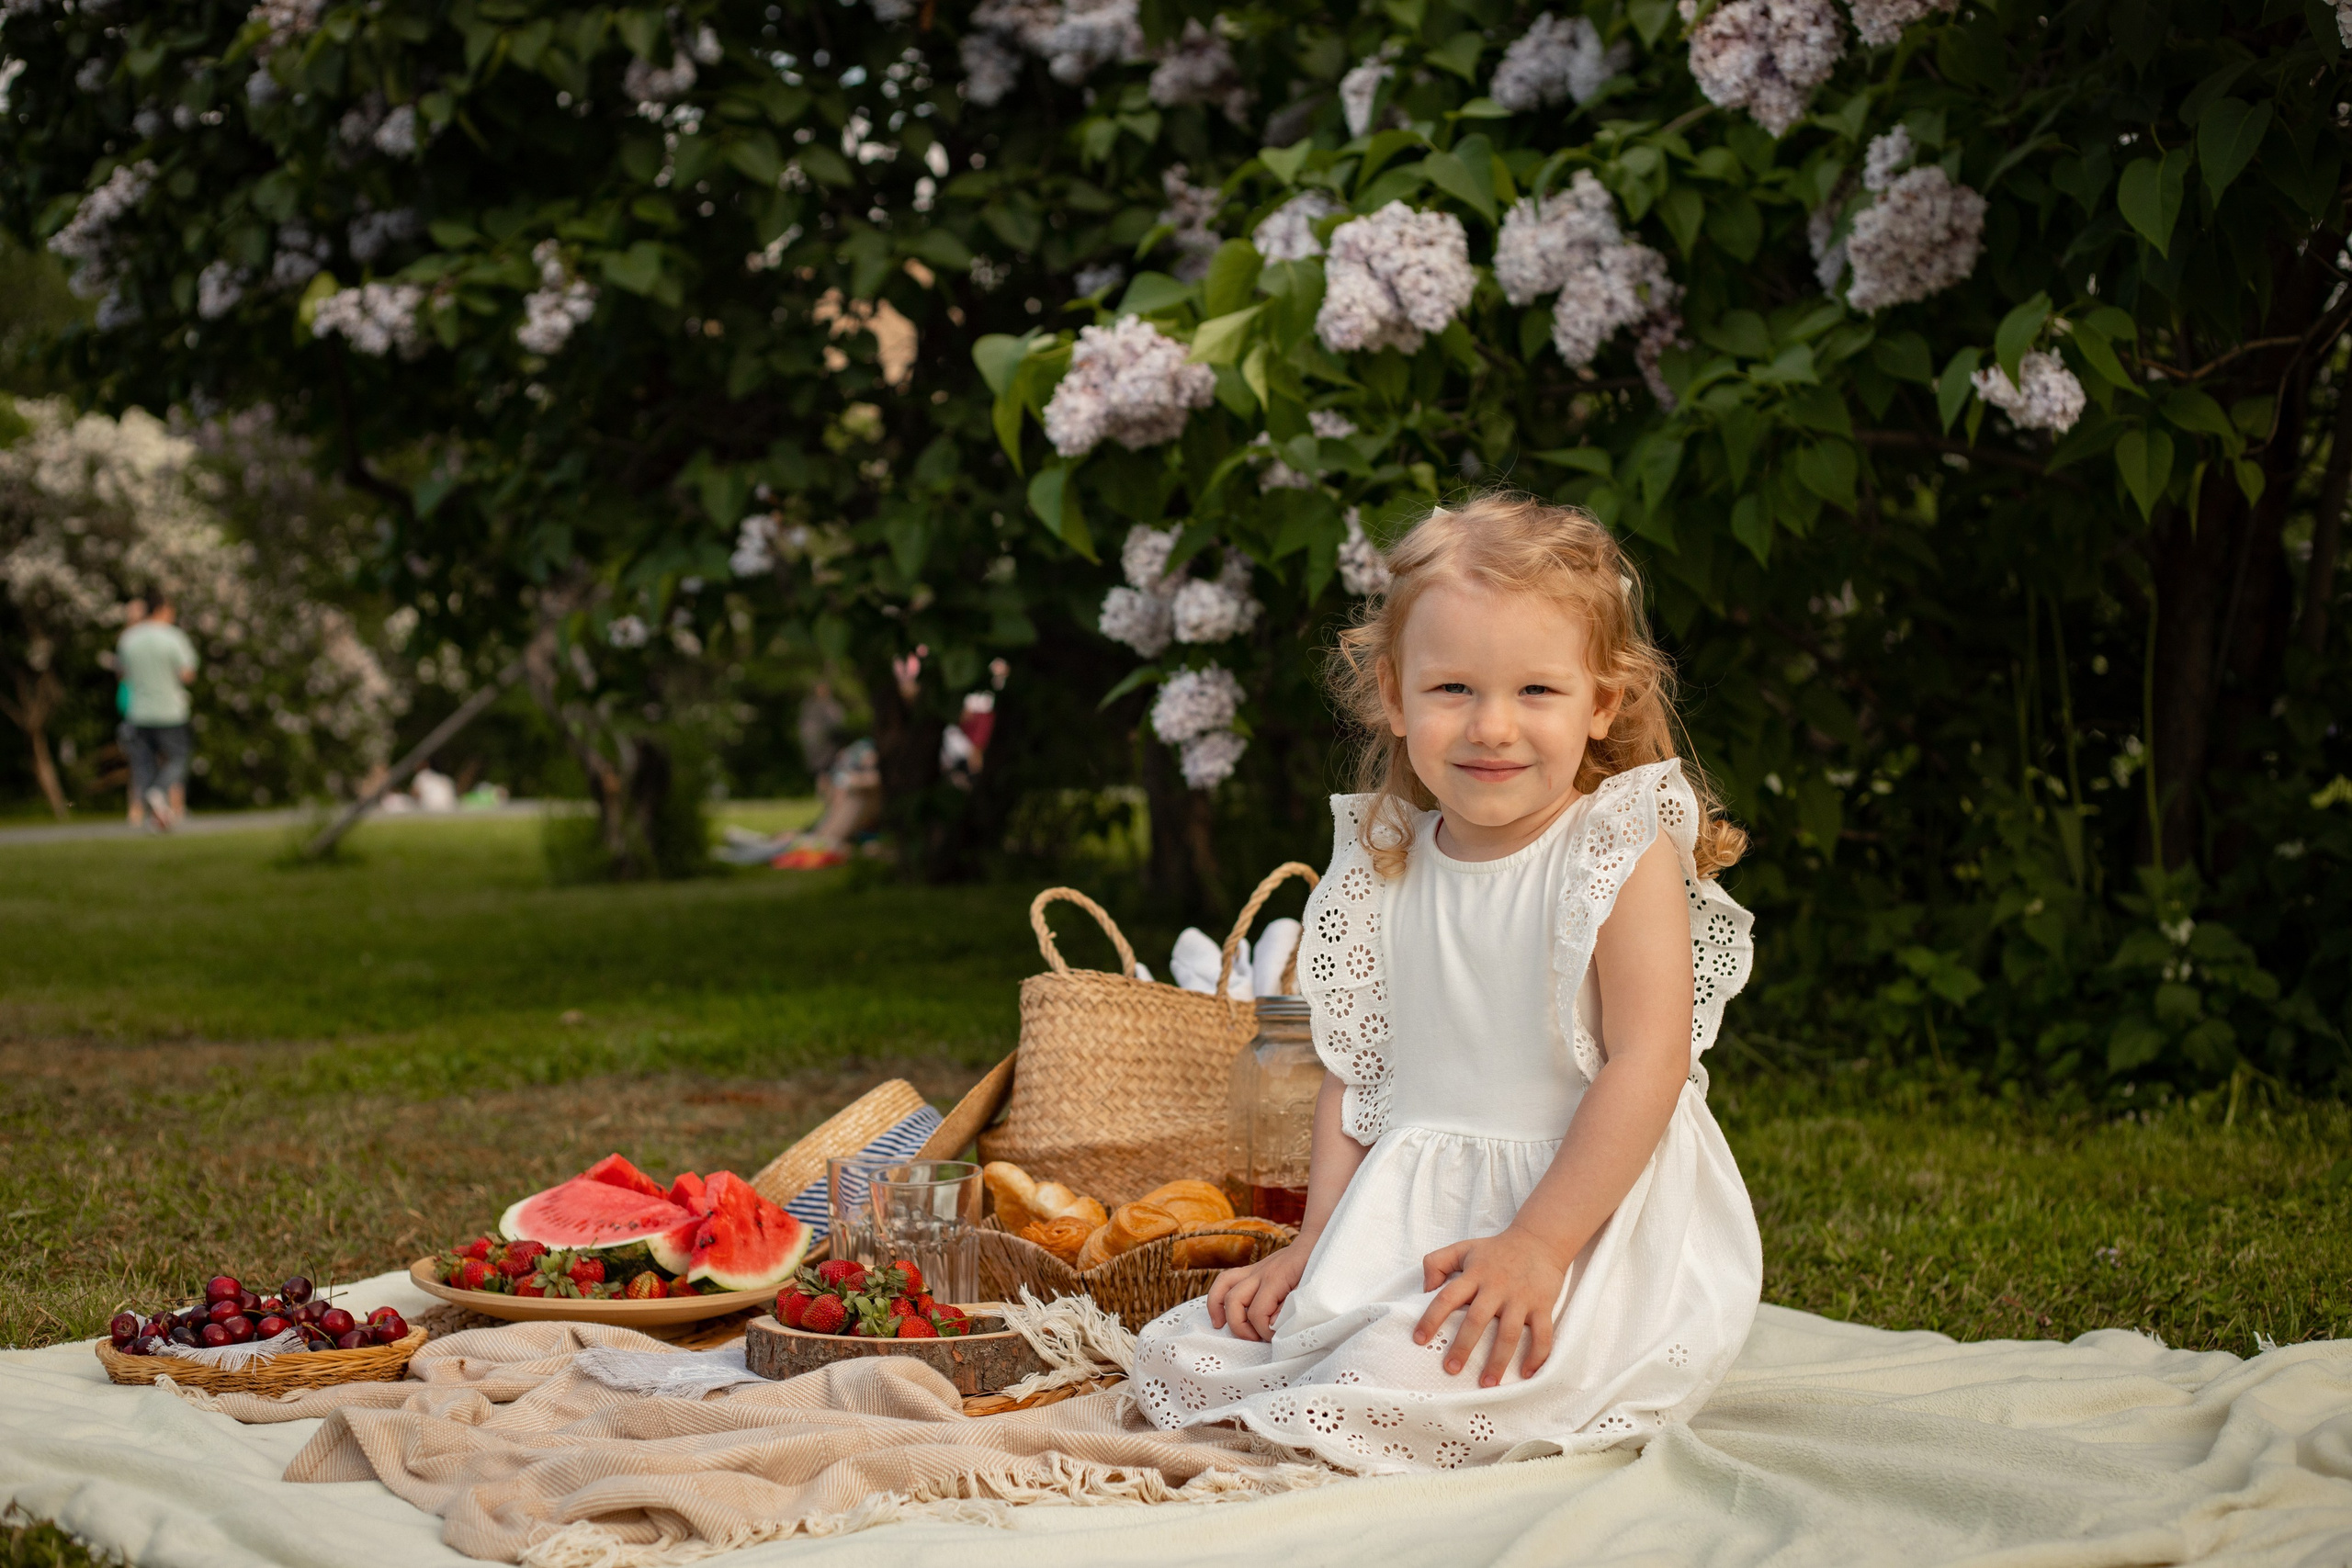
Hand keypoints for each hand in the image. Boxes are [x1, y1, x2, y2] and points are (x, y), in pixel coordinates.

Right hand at [1205, 1240, 1310, 1341]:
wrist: (1317, 1241)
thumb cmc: (1318, 1266)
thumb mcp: (1311, 1290)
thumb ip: (1291, 1309)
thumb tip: (1271, 1324)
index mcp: (1275, 1279)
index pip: (1257, 1313)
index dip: (1264, 1332)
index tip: (1276, 1339)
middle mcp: (1260, 1273)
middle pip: (1234, 1300)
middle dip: (1240, 1326)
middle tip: (1255, 1339)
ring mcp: (1254, 1270)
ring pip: (1223, 1285)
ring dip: (1217, 1307)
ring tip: (1219, 1325)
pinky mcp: (1253, 1270)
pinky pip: (1227, 1279)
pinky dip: (1219, 1295)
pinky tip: (1221, 1311)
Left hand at [1412, 1228, 1567, 1386]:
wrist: (1539, 1241)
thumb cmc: (1496, 1250)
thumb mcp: (1463, 1249)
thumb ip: (1437, 1263)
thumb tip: (1425, 1289)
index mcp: (1474, 1275)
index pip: (1447, 1297)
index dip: (1431, 1318)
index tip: (1419, 1339)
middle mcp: (1496, 1287)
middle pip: (1477, 1320)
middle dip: (1463, 1347)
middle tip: (1451, 1370)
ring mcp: (1520, 1298)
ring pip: (1508, 1334)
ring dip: (1498, 1361)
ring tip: (1487, 1383)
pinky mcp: (1542, 1305)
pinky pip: (1542, 1334)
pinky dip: (1536, 1355)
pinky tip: (1526, 1374)